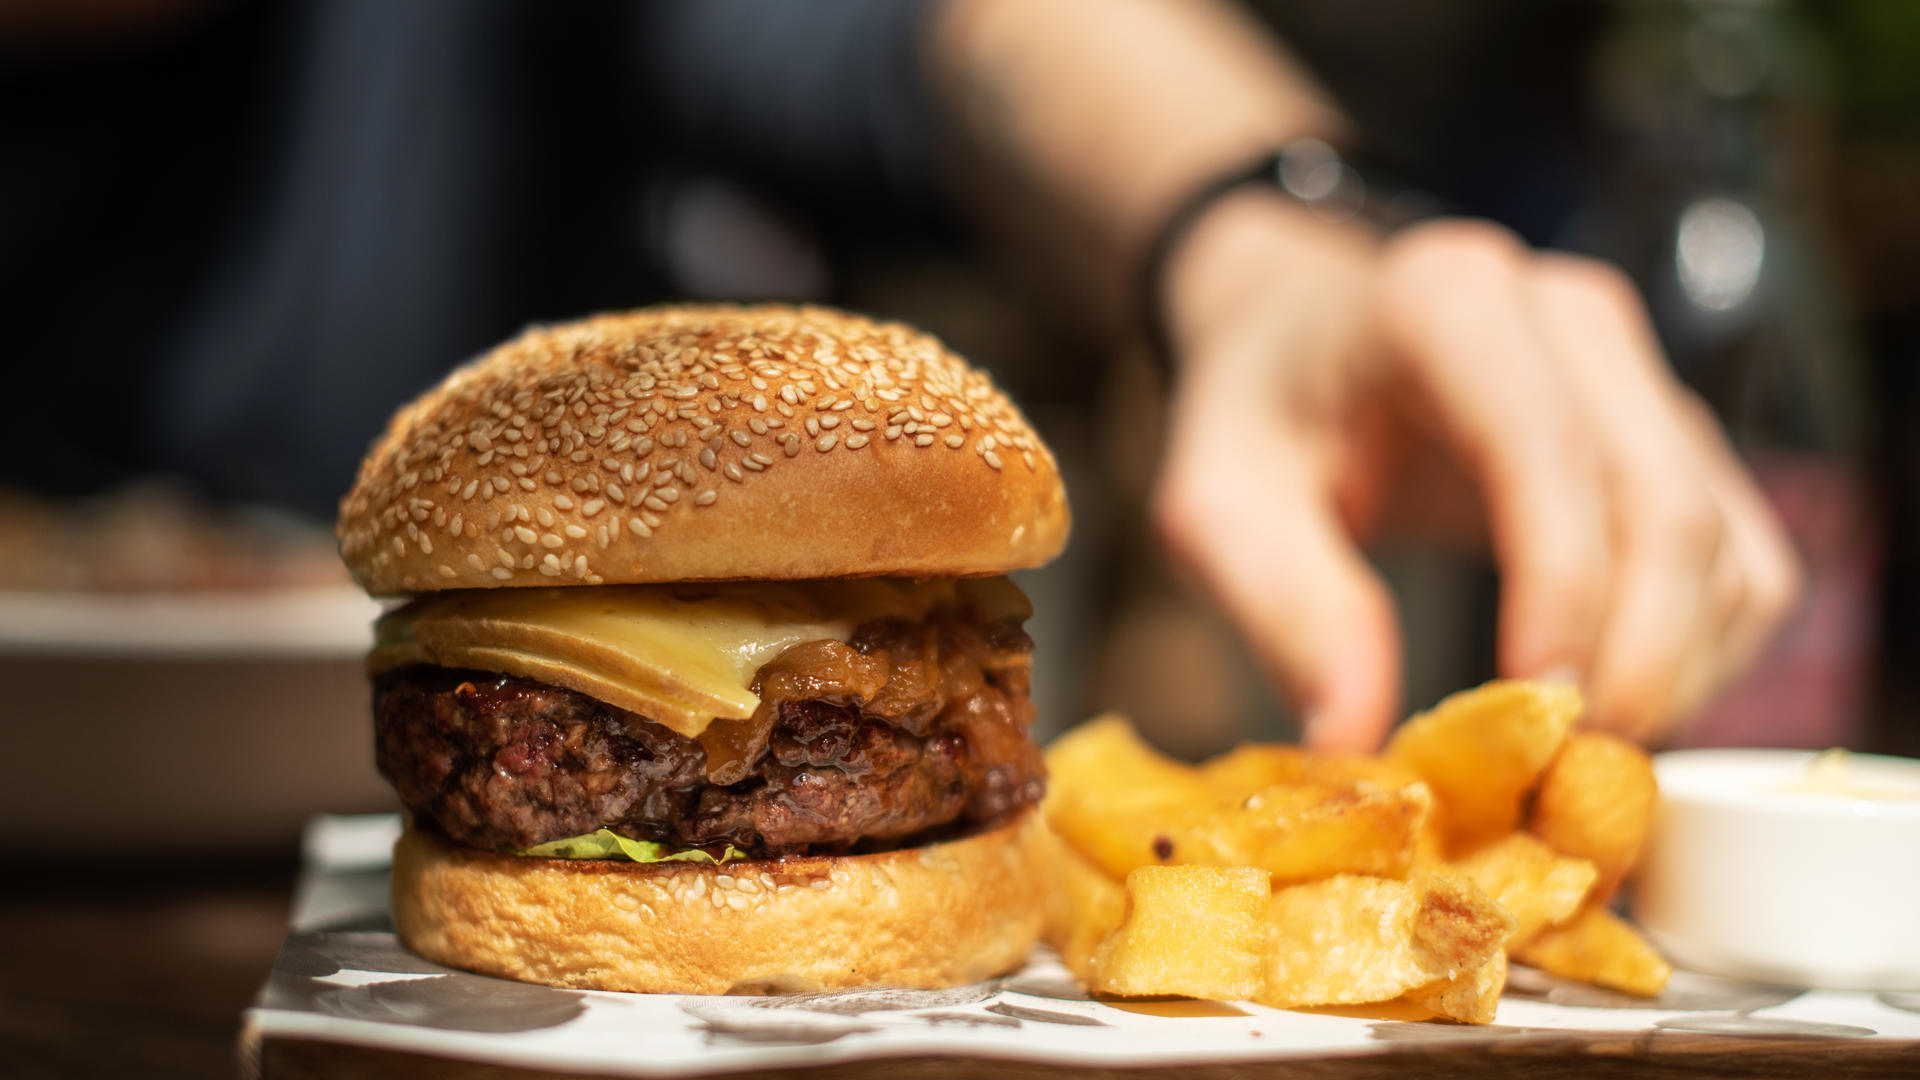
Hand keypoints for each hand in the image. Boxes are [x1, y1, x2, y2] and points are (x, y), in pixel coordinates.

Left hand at [1151, 192, 1800, 750]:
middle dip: (1632, 658)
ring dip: (1675, 671)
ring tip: (1573, 753)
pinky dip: (1706, 655)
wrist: (1305, 336)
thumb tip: (1357, 746)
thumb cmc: (1259, 416)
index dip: (1562, 585)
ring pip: (1724, 543)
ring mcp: (1639, 370)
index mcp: (1446, 306)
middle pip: (1665, 504)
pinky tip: (1615, 705)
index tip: (1533, 709)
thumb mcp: (1219, 502)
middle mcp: (1568, 317)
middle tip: (1557, 773)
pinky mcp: (1679, 435)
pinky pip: (1745, 560)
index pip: (1546, 445)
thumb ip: (1284, 608)